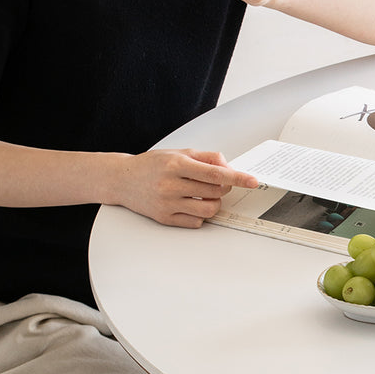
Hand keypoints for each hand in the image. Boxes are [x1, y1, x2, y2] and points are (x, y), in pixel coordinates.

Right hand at [116, 149, 257, 227]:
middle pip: (215, 192)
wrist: (122, 179)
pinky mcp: (164, 218)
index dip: (237, 177)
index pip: (215, 172)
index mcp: (176, 164)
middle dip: (223, 188)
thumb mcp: (179, 152)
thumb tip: (228, 166)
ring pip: (208, 209)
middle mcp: (171, 184)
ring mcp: (167, 203)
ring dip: (214, 202)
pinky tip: (192, 203)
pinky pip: (196, 221)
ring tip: (205, 194)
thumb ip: (206, 157)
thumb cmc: (152, 164)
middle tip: (216, 183)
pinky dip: (201, 214)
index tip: (252, 180)